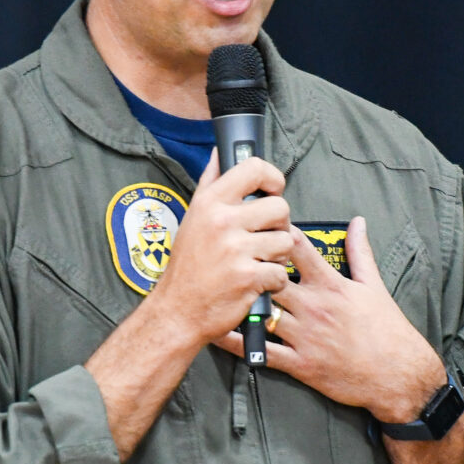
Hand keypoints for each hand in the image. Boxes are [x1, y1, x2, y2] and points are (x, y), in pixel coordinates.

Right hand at [146, 153, 301, 348]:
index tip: (272, 191)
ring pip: (286, 241)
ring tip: (258, 261)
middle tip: (264, 237)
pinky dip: (273, 282)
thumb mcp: (192, 217)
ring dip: (278, 255)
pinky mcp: (248, 277)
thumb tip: (220, 151)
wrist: (177, 311)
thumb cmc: (188, 266)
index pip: (254, 168)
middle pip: (280, 207)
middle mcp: (222, 221)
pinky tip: (255, 283)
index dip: (273, 178)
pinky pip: (281, 273)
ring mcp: (235, 250)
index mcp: (210, 202)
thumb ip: (210, 183)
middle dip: (279, 225)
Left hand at [212, 218, 445, 422]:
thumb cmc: (387, 329)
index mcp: (331, 285)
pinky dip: (237, 342)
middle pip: (270, 277)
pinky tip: (217, 330)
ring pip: (261, 312)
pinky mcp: (299, 364)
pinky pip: (260, 352)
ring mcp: (305, 336)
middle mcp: (314, 307)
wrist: (398, 376)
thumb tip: (358, 221)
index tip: (258, 221)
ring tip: (218, 289)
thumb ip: (361, 252)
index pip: (298, 248)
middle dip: (250, 265)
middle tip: (228, 255)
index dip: (275, 231)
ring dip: (241, 301)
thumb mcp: (375, 286)